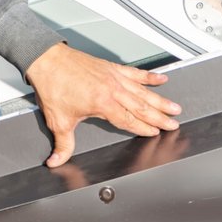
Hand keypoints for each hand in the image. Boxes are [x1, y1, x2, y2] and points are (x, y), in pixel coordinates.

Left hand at [24, 42, 180, 167]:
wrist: (47, 60)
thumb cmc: (53, 85)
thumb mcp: (59, 121)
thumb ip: (62, 144)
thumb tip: (57, 161)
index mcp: (103, 104)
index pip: (129, 121)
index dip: (143, 129)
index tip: (155, 133)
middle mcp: (112, 90)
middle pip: (142, 107)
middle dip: (160, 118)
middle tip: (174, 124)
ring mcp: (113, 77)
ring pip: (143, 91)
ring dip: (160, 100)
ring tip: (174, 107)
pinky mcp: (111, 67)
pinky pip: (135, 73)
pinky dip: (149, 77)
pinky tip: (161, 79)